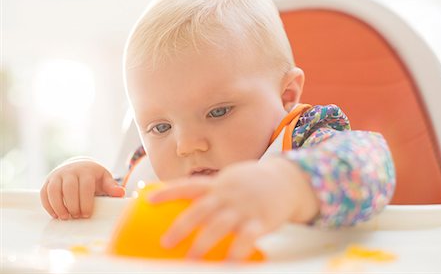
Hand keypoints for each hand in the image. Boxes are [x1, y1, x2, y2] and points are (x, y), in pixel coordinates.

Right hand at [40, 157, 124, 219]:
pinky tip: (56, 215)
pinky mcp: (48, 181)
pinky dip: (48, 205)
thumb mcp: (104, 179)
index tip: (87, 214)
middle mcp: (70, 171)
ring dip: (58, 206)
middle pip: (69, 188)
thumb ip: (112, 187)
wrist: (78, 166)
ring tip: (65, 218)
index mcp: (86, 171)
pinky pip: (44, 193)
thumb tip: (121, 193)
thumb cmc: (93, 176)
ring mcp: (58, 175)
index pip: (85, 186)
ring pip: (54, 190)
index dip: (86, 202)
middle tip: (77, 217)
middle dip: (73, 205)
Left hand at [148, 157, 319, 260]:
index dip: (168, 192)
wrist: (286, 180)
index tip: (148, 200)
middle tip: (165, 243)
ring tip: (190, 259)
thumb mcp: (230, 181)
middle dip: (181, 226)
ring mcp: (244, 207)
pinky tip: (229, 265)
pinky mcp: (261, 220)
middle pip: (200, 209)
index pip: (188, 186)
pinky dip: (237, 253)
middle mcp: (228, 195)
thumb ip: (212, 195)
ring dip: (203, 243)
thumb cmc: (252, 184)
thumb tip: (188, 214)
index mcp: (218, 185)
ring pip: (219, 225)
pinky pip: (247, 239)